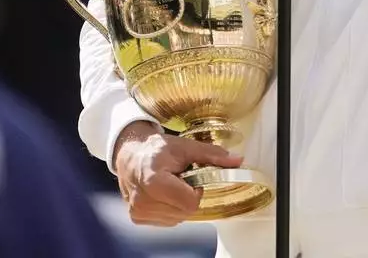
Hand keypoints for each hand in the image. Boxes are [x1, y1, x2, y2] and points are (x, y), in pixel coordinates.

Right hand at [114, 122, 242, 226]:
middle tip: (179, 179)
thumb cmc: (157, 149)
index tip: (189, 176)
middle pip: (185, 211)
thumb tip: (237, 160)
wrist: (130, 155)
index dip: (195, 189)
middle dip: (187, 195)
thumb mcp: (185, 146)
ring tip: (169, 185)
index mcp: (153, 181)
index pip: (190, 202)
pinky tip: (163, 194)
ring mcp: (138, 211)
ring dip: (179, 203)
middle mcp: (143, 200)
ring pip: (177, 218)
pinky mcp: (137, 218)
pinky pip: (167, 220)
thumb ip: (211, 154)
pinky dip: (170, 208)